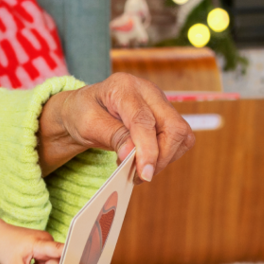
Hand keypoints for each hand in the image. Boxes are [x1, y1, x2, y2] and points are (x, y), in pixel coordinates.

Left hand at [37, 73, 194, 181]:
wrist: (83, 110)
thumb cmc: (82, 114)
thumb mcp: (88, 125)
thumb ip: (112, 136)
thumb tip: (132, 154)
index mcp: (124, 87)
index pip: (144, 120)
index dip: (147, 149)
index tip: (145, 173)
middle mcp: (148, 91)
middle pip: (173, 126)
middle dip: (161, 157)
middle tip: (140, 176)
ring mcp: (160, 102)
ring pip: (181, 134)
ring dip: (164, 158)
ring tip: (138, 168)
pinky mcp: (165, 115)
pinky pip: (179, 139)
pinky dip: (167, 154)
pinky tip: (146, 160)